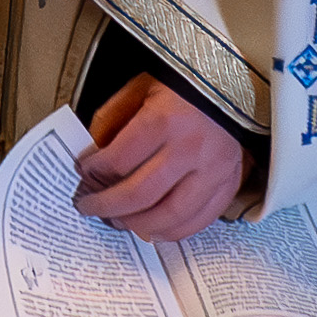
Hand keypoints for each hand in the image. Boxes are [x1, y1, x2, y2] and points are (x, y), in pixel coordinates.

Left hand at [75, 78, 249, 243]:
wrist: (233, 85)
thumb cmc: (183, 85)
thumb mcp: (140, 87)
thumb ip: (112, 119)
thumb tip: (92, 154)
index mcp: (166, 120)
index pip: (118, 160)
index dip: (93, 172)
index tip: (83, 173)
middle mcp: (192, 149)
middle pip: (140, 195)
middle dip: (107, 206)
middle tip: (89, 207)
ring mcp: (215, 170)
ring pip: (170, 216)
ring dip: (137, 225)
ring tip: (118, 221)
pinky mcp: (230, 183)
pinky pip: (199, 220)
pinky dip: (173, 231)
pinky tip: (152, 229)